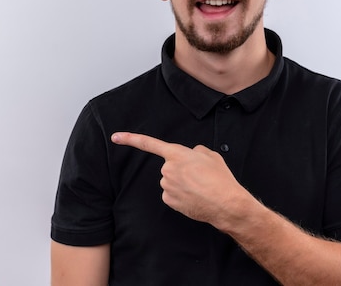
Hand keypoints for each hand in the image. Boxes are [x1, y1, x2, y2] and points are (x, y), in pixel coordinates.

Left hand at [111, 132, 245, 225]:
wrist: (225, 203)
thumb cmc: (220, 178)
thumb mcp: (211, 155)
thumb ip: (196, 151)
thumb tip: (191, 154)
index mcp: (176, 154)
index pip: (149, 143)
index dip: (130, 139)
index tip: (115, 137)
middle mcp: (167, 169)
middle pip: (169, 167)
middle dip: (180, 171)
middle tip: (200, 177)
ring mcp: (166, 185)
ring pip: (170, 182)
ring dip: (182, 184)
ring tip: (200, 187)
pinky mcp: (168, 200)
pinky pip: (171, 195)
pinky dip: (181, 196)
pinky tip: (194, 197)